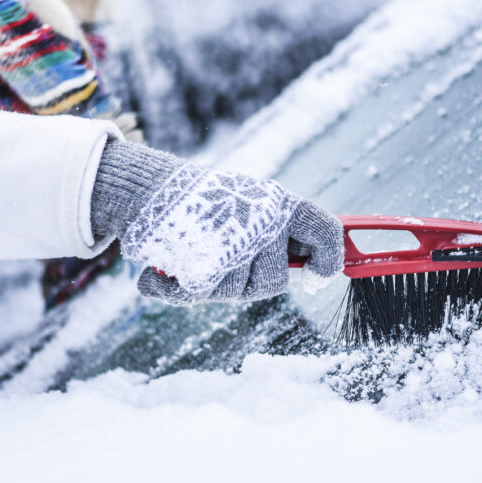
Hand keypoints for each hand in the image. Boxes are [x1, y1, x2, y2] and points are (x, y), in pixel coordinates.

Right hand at [91, 140, 343, 303]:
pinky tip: (162, 275)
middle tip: (228, 257)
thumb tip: (327, 266)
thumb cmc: (210, 203)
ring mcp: (230, 242)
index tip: (318, 275)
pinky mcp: (198, 262)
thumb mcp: (254, 204)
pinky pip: (198, 294)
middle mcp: (260, 221)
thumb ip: (287, 231)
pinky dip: (175, 288)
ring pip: (236, 291)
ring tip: (194, 252)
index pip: (325, 232)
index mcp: (279, 204)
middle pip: (275, 280)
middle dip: (251, 280)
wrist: (151, 188)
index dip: (329, 259)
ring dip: (212, 282)